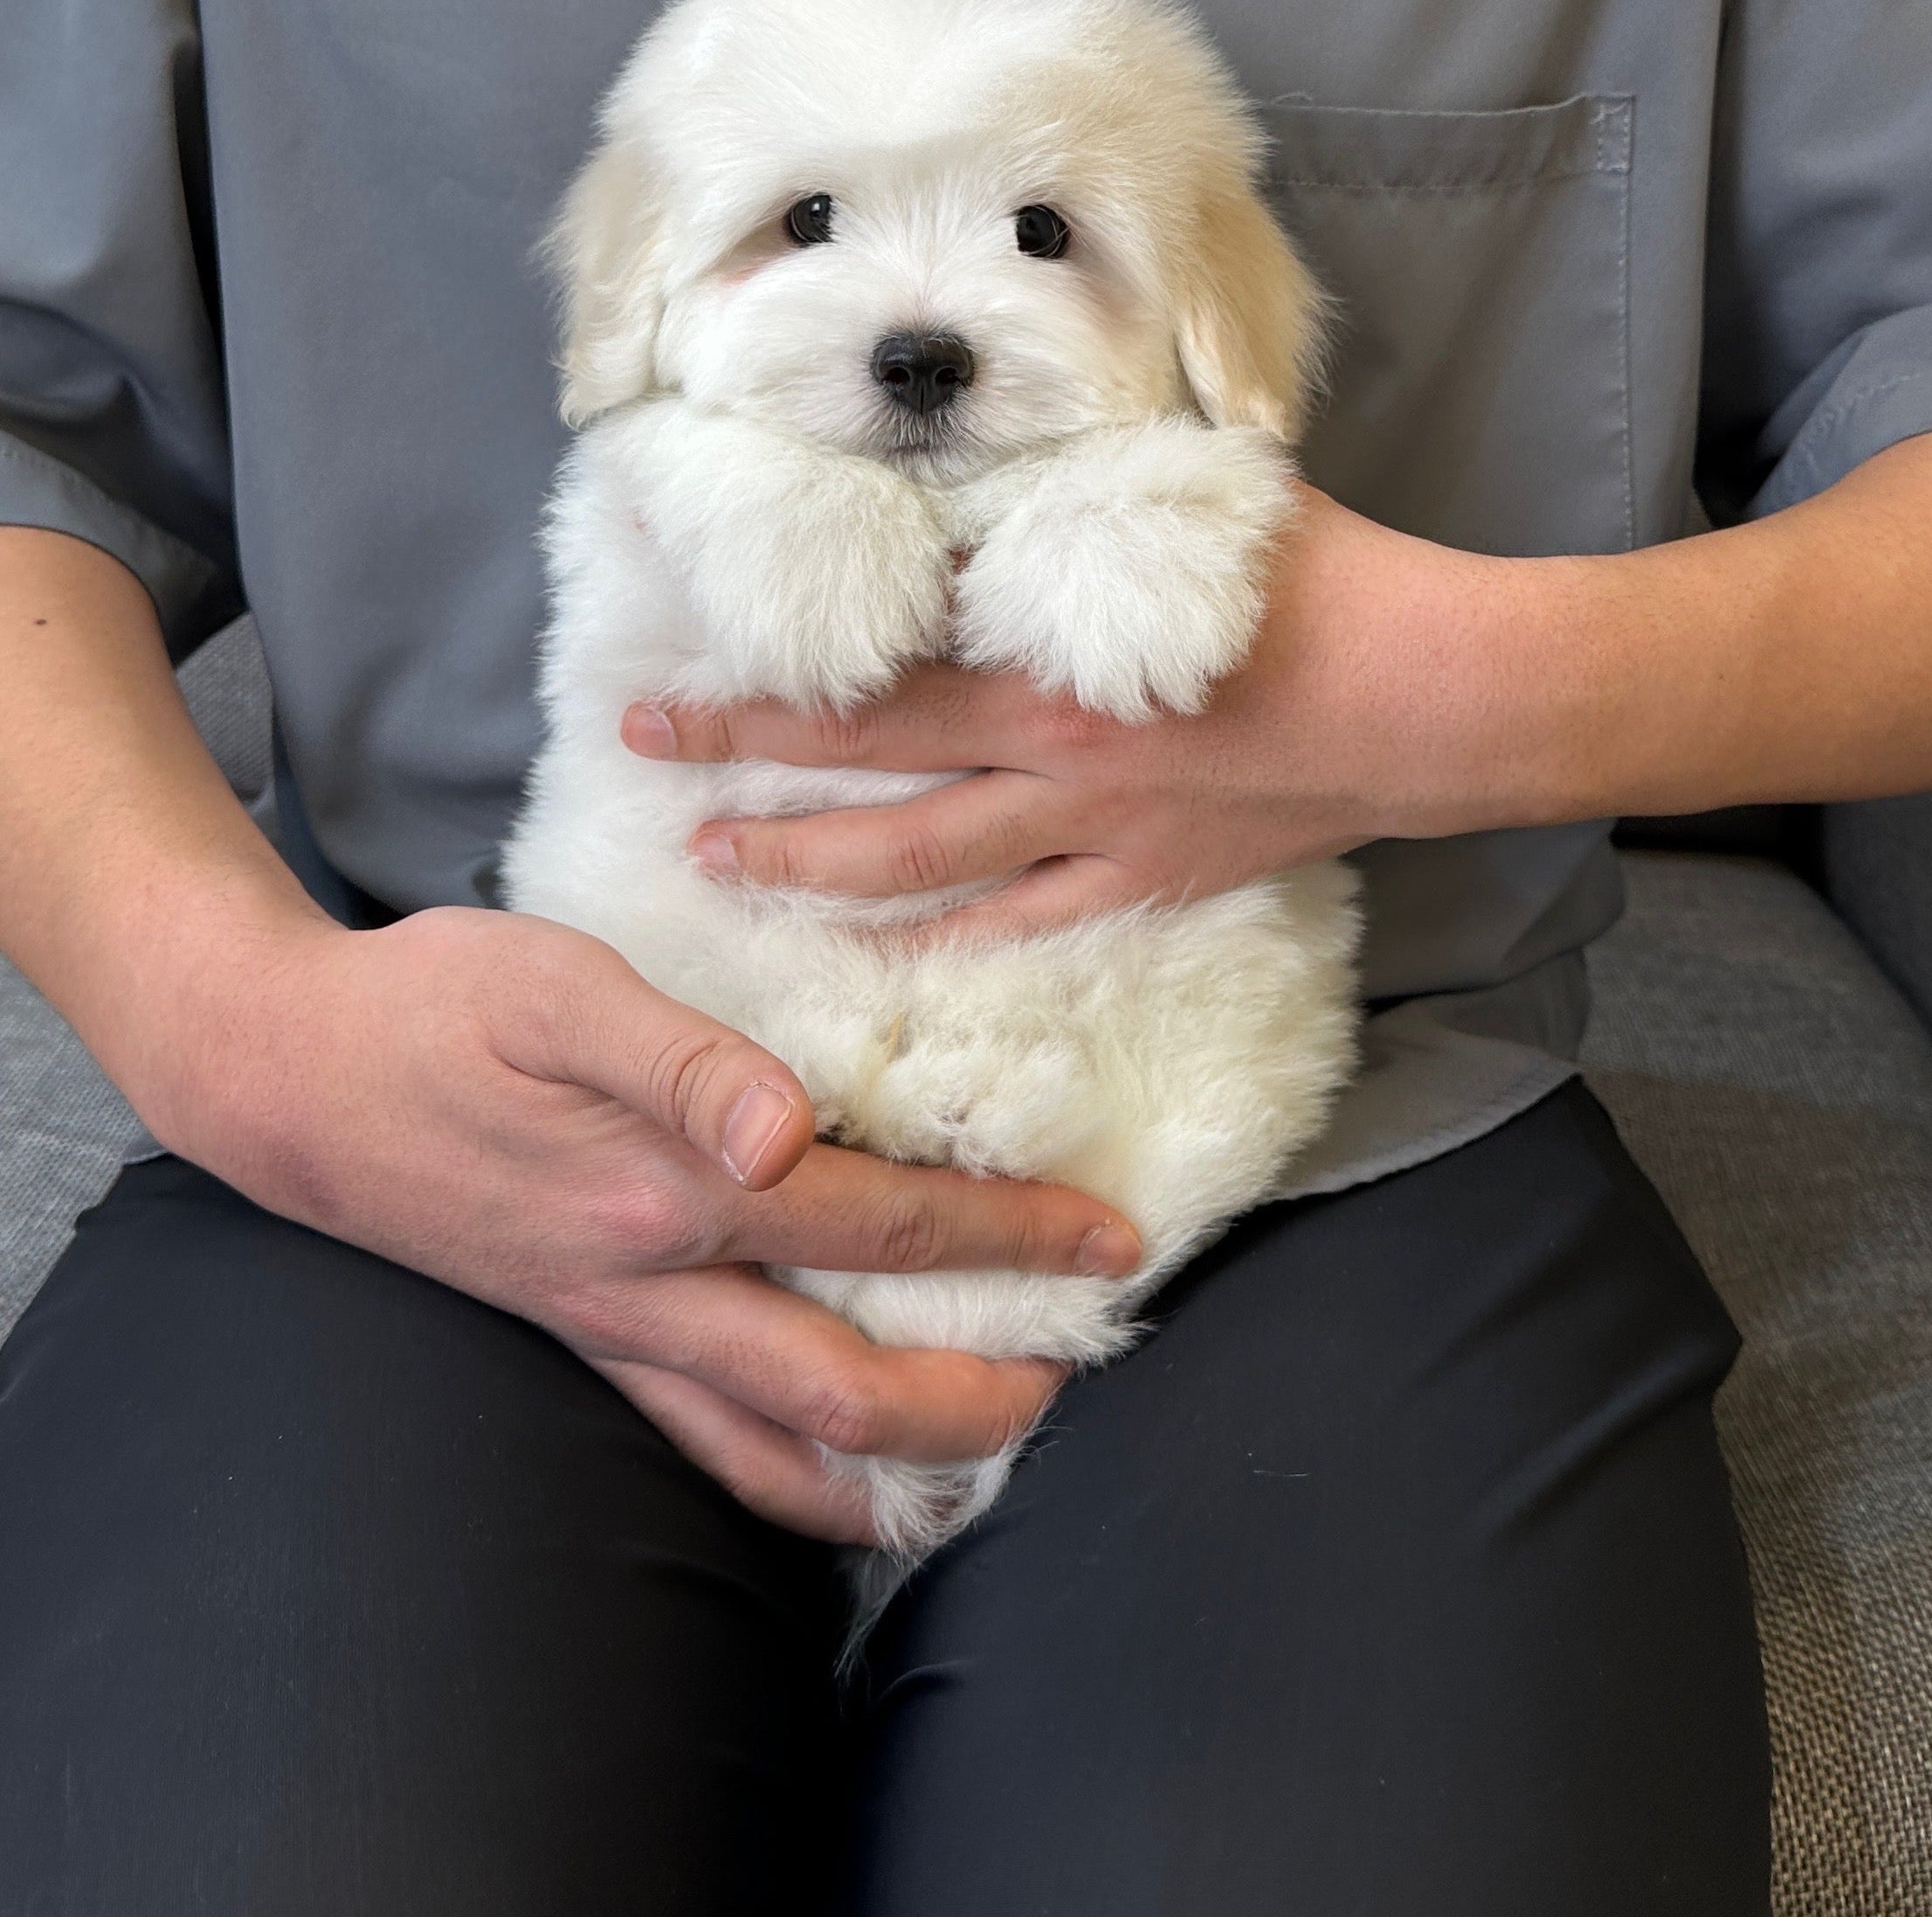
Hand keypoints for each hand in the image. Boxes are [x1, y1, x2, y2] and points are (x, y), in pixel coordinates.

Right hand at [141, 900, 1139, 1543]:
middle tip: (1079, 1369)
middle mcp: (649, 1288)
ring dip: (894, 1466)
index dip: (1004, 1234)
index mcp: (665, 1190)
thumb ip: (678, 1054)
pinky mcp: (580, 1337)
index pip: (876, 1220)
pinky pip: (700, 1446)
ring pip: (775, 1448)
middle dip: (982, 1389)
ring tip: (991, 1455)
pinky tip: (839, 1475)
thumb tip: (783, 1128)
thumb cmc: (433, 1004)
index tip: (1103, 1238)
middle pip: (849, 1381)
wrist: (293, 1075)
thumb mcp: (552, 985)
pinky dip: (789, 1480)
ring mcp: (611, 1330)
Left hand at [628, 434, 1931, 930]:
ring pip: (916, 861)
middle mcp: (1046, 750)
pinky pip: (1021, 919)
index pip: (872, 660)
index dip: (768, 667)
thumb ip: (1083, 484)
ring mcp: (1093, 829)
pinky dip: (944, 937)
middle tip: (646, 747)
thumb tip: (999, 444)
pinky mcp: (1147, 876)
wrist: (1439, 695)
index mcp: (1047, 649)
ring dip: (808, 864)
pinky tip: (881, 950)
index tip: (674, 657)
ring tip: (719, 863)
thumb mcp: (1192, 492)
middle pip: (863, 758)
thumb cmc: (1323, 579)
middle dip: (744, 754)